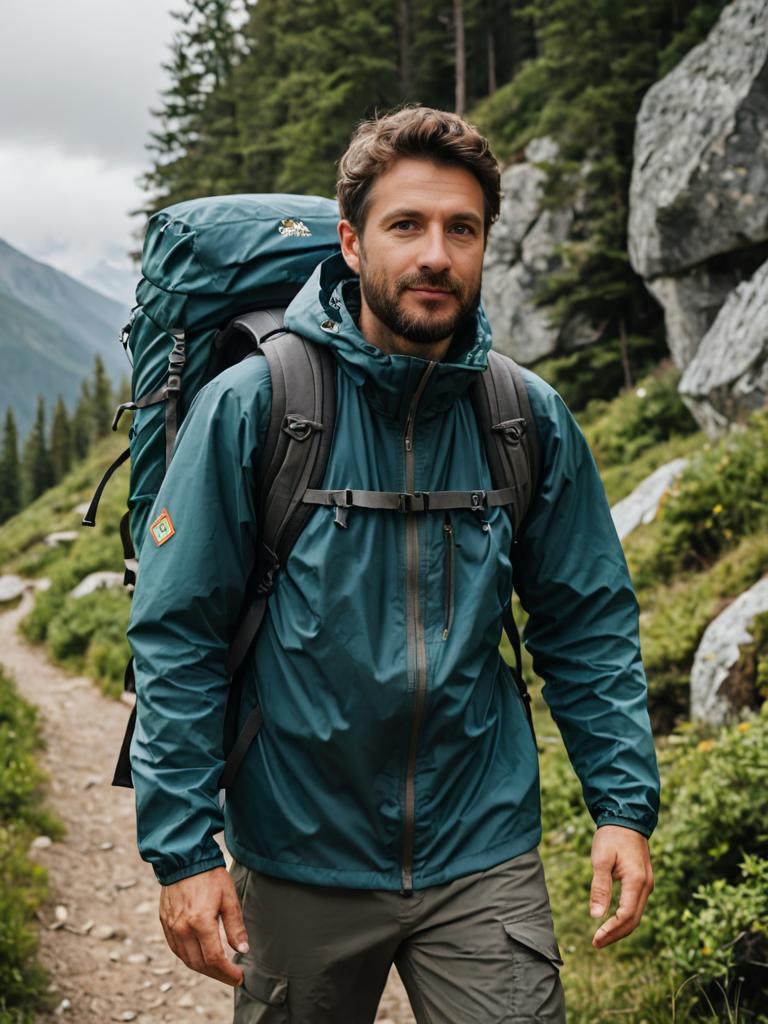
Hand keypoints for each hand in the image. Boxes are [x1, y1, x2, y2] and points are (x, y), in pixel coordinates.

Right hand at [159, 866, 248, 985]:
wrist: (183, 859)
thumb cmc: (209, 875)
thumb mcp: (229, 897)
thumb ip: (235, 926)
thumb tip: (242, 950)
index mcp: (200, 922)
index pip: (214, 959)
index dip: (228, 973)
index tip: (239, 977)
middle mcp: (182, 929)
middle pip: (199, 964)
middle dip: (217, 975)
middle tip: (231, 977)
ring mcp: (171, 927)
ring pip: (186, 960)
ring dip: (203, 969)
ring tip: (219, 969)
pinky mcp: (165, 923)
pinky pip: (176, 949)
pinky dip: (189, 958)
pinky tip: (200, 957)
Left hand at [589, 825, 653, 948]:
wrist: (626, 818)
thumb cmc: (611, 836)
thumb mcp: (601, 859)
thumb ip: (600, 888)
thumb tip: (596, 915)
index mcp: (637, 881)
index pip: (626, 915)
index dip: (611, 930)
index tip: (595, 939)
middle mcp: (646, 886)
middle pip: (633, 920)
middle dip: (615, 934)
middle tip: (596, 944)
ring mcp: (647, 884)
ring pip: (636, 915)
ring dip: (620, 928)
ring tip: (602, 937)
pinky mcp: (643, 881)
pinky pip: (636, 906)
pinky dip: (624, 918)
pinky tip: (611, 921)